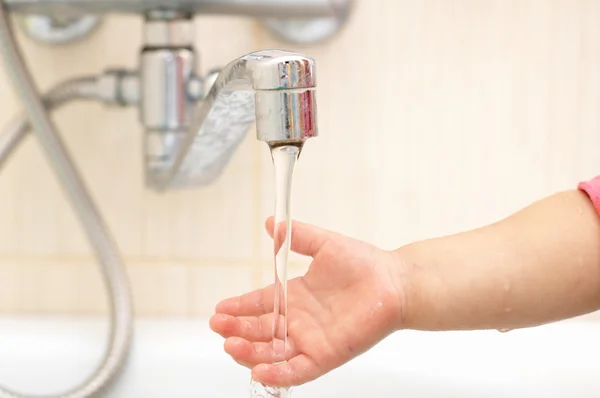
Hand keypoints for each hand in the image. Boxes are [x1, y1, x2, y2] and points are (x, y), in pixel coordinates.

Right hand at [210, 218, 406, 386]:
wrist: (394, 281)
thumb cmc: (364, 263)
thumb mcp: (324, 244)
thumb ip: (296, 236)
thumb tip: (270, 221)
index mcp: (296, 296)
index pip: (259, 304)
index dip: (238, 307)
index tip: (219, 308)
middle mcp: (299, 320)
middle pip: (260, 330)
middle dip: (236, 329)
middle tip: (218, 325)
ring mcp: (311, 340)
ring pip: (272, 352)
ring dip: (249, 351)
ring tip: (230, 344)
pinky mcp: (326, 355)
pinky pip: (297, 370)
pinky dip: (277, 373)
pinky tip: (257, 370)